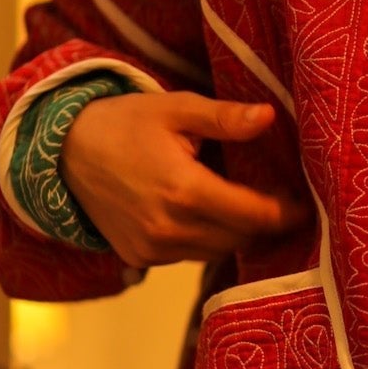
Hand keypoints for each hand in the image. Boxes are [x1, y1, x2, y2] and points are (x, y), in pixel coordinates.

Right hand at [59, 91, 311, 268]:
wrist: (63, 152)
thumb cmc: (125, 122)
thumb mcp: (176, 109)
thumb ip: (224, 118)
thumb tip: (269, 116)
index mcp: (185, 191)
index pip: (255, 215)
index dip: (286, 212)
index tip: (305, 204)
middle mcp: (170, 229)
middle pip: (241, 238)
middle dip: (263, 222)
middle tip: (279, 199)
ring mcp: (153, 250)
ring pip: (217, 250)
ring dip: (234, 232)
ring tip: (243, 203)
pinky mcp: (140, 259)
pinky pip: (189, 255)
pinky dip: (204, 238)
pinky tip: (204, 213)